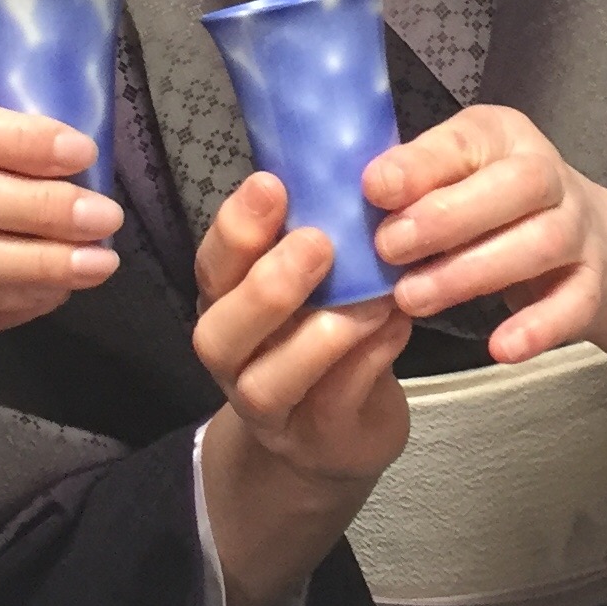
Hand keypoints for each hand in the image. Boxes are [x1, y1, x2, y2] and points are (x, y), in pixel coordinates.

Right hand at [192, 172, 410, 495]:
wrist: (338, 434)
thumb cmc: (326, 334)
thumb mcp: (312, 283)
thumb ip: (315, 236)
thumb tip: (354, 164)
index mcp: (225, 304)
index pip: (211, 267)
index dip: (235, 229)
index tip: (273, 184)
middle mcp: (232, 359)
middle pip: (220, 331)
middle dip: (268, 285)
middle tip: (318, 242)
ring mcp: (268, 409)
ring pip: (268, 381)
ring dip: (321, 335)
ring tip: (371, 297)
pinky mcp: (317, 441)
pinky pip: (333, 402)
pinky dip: (366, 362)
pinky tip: (395, 326)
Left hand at [365, 106, 606, 364]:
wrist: (593, 242)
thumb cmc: (493, 205)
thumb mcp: (455, 178)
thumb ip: (413, 185)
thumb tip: (354, 199)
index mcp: (502, 136)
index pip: (467, 141)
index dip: (421, 165)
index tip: (374, 189)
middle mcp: (548, 175)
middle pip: (515, 186)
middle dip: (446, 218)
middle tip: (387, 248)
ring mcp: (578, 230)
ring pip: (539, 243)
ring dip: (473, 272)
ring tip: (413, 299)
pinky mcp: (593, 284)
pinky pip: (573, 304)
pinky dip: (539, 327)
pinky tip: (499, 348)